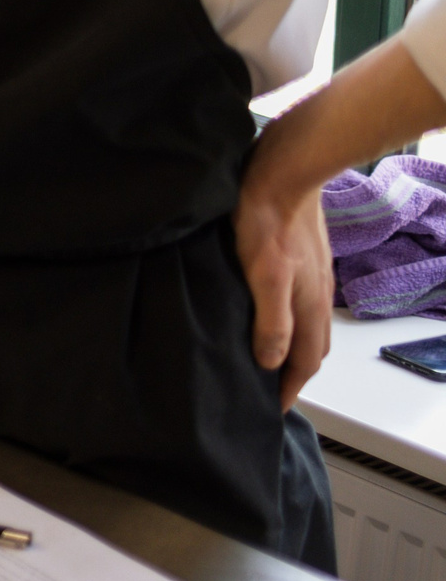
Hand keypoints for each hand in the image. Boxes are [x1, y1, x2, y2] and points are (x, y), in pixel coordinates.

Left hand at [235, 144, 334, 412]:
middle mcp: (317, 296)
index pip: (304, 362)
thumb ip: (271, 321)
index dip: (289, 389)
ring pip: (308, 325)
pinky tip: (270, 312)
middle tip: (270, 391)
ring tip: (269, 359)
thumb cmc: (269, 219)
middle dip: (294, 375)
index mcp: (309, 306)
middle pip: (311, 348)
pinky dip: (289, 320)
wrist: (287, 170)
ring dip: (293, 347)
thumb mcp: (263, 274)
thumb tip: (271, 362)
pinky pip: (301, 302)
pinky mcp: (304, 258)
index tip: (272, 410)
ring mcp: (313, 276)